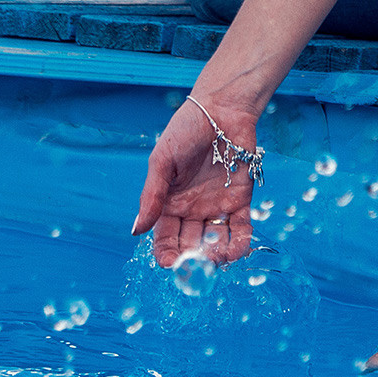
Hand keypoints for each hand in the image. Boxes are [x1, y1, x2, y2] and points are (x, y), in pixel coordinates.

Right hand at [131, 95, 257, 267]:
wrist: (221, 110)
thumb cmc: (185, 131)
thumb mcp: (161, 161)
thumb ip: (151, 196)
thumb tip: (137, 230)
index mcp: (170, 204)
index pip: (165, 237)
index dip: (166, 252)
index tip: (168, 262)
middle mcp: (192, 210)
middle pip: (190, 244)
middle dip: (192, 258)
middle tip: (194, 266)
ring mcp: (217, 207)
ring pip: (215, 241)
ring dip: (216, 254)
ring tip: (215, 258)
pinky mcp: (240, 200)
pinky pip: (240, 228)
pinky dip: (240, 241)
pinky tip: (236, 250)